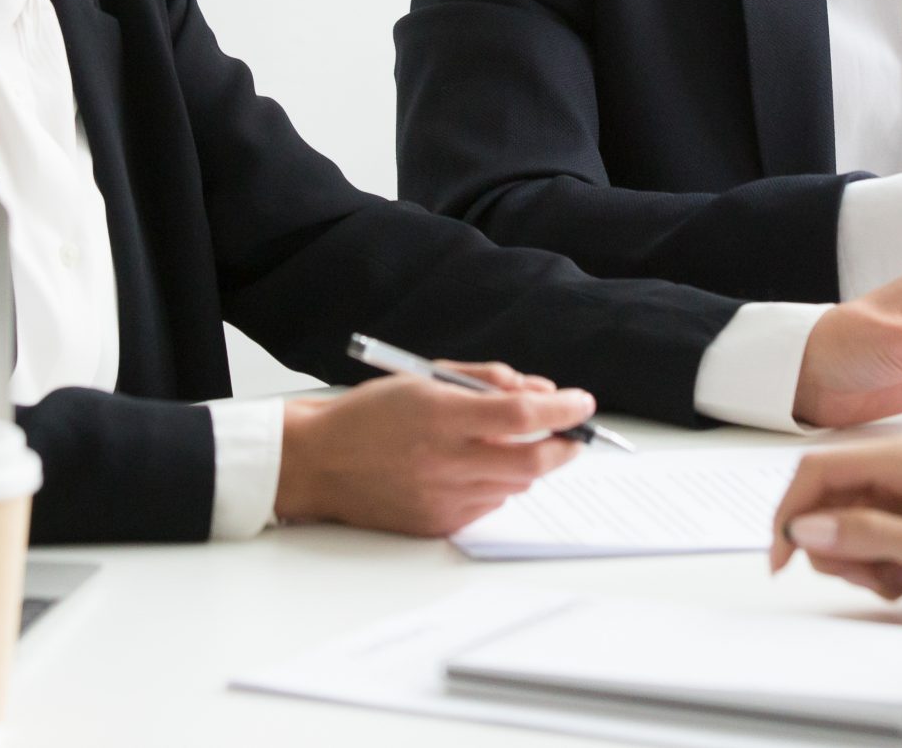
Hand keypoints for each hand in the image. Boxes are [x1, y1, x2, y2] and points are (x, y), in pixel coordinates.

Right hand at [274, 360, 589, 535]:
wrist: (318, 462)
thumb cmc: (372, 414)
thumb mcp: (426, 378)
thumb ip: (487, 381)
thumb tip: (540, 393)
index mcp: (440, 416)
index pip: (521, 415)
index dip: (562, 410)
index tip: (582, 403)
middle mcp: (444, 462)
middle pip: (532, 461)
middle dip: (564, 447)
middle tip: (573, 435)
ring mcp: (441, 499)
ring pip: (514, 485)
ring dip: (523, 464)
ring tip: (499, 444)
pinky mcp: (436, 524)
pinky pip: (488, 506)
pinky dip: (494, 485)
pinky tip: (470, 469)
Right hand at [770, 434, 901, 603]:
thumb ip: (868, 535)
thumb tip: (807, 529)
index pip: (820, 468)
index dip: (790, 511)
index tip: (782, 557)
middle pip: (829, 502)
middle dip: (839, 548)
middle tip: (875, 576)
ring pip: (846, 528)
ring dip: (862, 563)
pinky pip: (871, 544)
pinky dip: (881, 569)